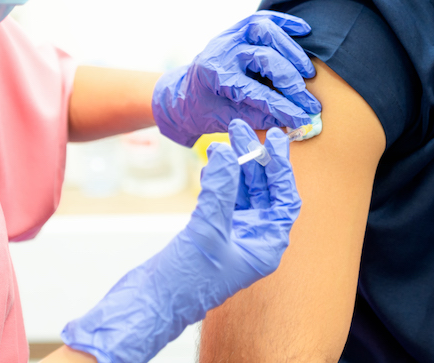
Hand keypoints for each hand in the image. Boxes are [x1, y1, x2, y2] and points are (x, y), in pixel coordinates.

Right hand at [60, 120, 300, 362]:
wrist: (149, 303)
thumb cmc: (185, 280)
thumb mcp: (208, 230)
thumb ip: (222, 190)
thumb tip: (228, 152)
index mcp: (266, 246)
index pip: (284, 199)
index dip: (281, 168)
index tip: (275, 138)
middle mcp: (253, 240)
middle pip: (263, 191)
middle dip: (253, 159)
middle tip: (240, 130)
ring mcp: (231, 236)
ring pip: (241, 192)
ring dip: (234, 166)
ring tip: (223, 140)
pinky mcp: (209, 233)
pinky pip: (221, 199)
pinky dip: (218, 181)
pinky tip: (211, 164)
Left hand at [151, 11, 320, 145]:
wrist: (185, 94)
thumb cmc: (206, 109)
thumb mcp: (229, 119)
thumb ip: (261, 118)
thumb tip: (297, 121)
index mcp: (215, 76)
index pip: (256, 92)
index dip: (283, 106)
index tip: (302, 118)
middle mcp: (222, 51)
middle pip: (264, 57)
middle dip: (291, 81)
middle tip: (309, 100)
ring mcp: (230, 36)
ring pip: (265, 30)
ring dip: (291, 51)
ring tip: (308, 72)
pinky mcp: (238, 29)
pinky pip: (264, 18)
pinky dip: (286, 23)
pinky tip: (304, 30)